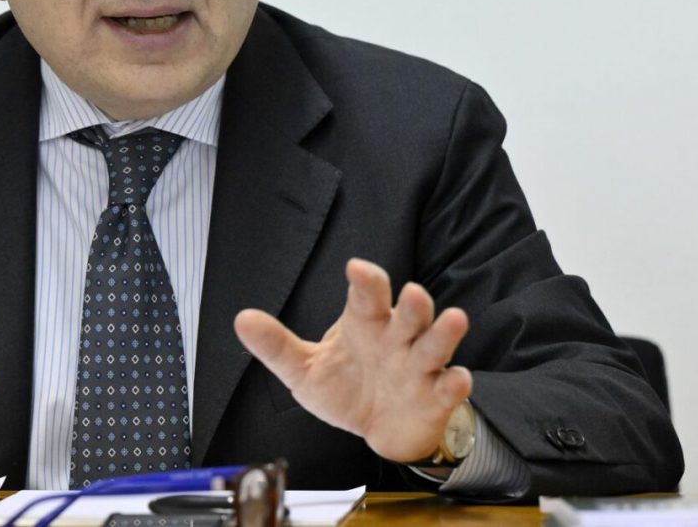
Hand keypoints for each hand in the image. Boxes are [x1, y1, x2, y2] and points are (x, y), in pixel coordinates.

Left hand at [233, 258, 470, 463]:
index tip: (356, 268)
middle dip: (413, 304)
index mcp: (365, 324)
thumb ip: (277, 346)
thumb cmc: (346, 388)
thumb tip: (242, 320)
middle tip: (412, 293)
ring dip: (444, 332)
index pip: (367, 296)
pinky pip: (450, 386)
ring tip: (454, 318)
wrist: (380, 429)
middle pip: (409, 314)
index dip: (365, 281)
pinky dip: (455, 383)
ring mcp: (420, 366)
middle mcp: (396, 338)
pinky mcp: (436, 395)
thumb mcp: (305, 370)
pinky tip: (455, 379)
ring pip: (435, 343)